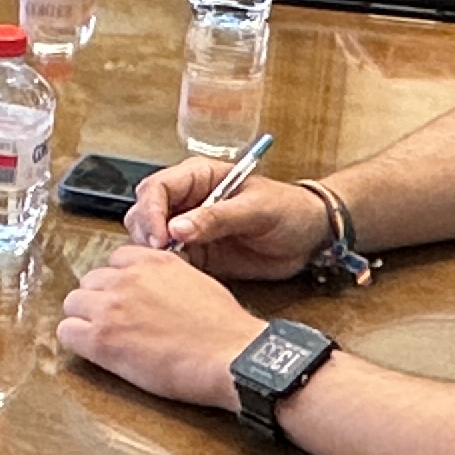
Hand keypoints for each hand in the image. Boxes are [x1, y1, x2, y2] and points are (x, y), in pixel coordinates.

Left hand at [54, 244, 264, 410]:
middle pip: (90, 282)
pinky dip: (77, 342)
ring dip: (85, 320)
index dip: (119, 283)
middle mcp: (127, 278)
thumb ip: (168, 279)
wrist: (230, 356)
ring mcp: (111, 306)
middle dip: (100, 301)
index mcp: (153, 261)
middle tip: (117, 323)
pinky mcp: (101, 337)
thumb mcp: (198, 284)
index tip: (127, 300)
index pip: (115, 261)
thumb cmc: (224, 330)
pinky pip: (66, 332)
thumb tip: (156, 290)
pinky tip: (96, 352)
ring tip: (106, 338)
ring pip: (72, 304)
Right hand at [120, 156, 333, 280]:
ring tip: (173, 266)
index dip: (151, 211)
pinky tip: (180, 277)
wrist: (311, 237)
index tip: (162, 237)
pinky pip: (170, 263)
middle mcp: (188, 201)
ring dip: (153, 254)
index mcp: (199, 177)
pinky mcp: (197, 255)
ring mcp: (189, 229)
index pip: (157, 188)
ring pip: (150, 240)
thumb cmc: (290, 210)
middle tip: (161, 254)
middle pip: (144, 213)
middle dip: (146, 233)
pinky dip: (167, 271)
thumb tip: (178, 228)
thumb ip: (218, 217)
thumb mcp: (257, 209)